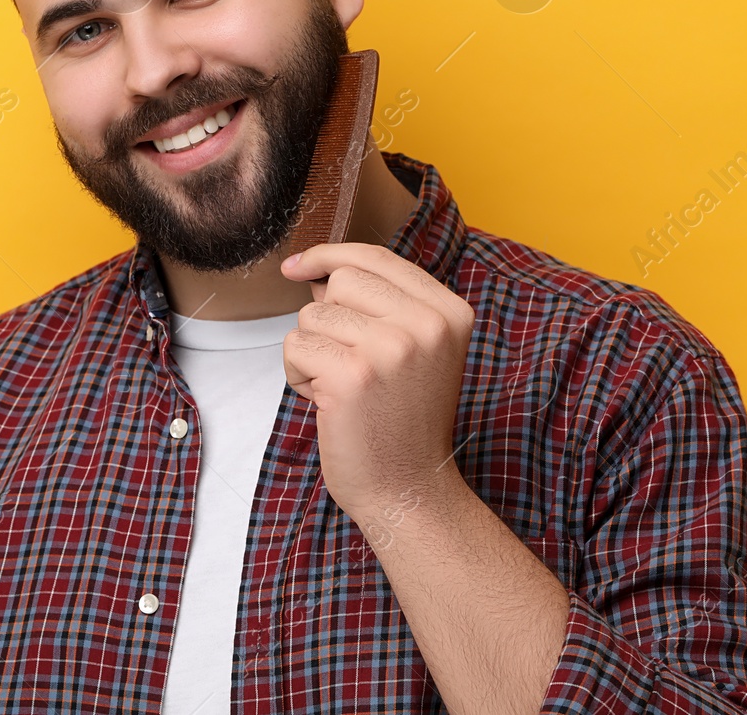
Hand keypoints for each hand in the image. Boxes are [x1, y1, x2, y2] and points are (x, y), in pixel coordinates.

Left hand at [279, 242, 474, 521]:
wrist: (409, 491)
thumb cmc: (402, 421)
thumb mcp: (413, 350)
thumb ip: (376, 305)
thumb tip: (314, 271)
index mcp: (449, 311)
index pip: (376, 257)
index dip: (329, 255)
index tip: (298, 266)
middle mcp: (427, 323)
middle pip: (340, 281)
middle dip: (327, 319)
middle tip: (349, 365)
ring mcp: (392, 347)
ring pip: (312, 314)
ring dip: (312, 351)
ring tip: (342, 388)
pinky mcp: (353, 375)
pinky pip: (296, 346)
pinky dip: (298, 375)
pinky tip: (327, 403)